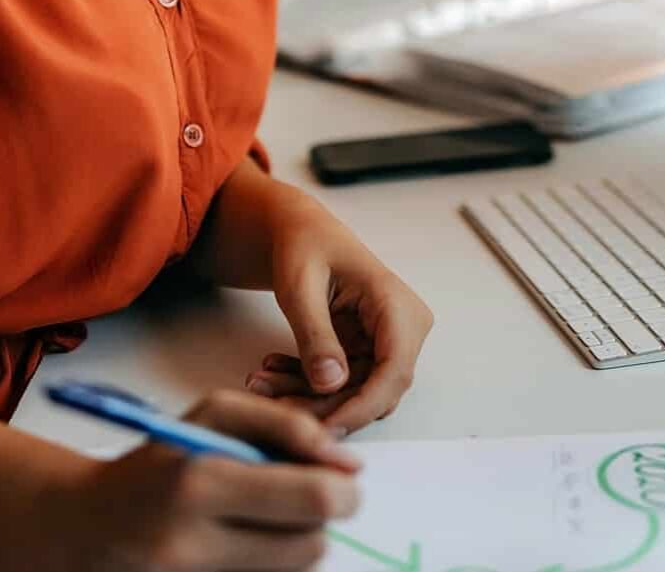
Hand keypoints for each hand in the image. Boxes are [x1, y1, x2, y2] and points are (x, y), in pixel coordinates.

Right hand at [53, 389, 359, 571]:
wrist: (84, 529)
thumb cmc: (155, 465)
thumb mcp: (211, 417)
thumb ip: (285, 425)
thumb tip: (348, 464)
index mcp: (200, 482)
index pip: (313, 499)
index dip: (344, 489)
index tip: (345, 478)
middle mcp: (193, 544)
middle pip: (312, 546)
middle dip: (321, 519)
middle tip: (307, 500)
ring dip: (295, 545)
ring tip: (263, 522)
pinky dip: (270, 567)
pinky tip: (245, 546)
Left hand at [247, 194, 433, 435]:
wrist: (301, 234)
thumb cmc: (304, 246)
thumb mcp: (300, 286)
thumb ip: (315, 334)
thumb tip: (331, 384)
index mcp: (398, 305)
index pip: (394, 370)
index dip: (362, 406)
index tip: (323, 430)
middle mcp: (403, 329)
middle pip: (374, 390)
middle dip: (324, 406)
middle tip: (273, 406)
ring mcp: (386, 344)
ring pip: (355, 394)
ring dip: (308, 397)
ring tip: (261, 382)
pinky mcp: (367, 354)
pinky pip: (341, 386)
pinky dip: (306, 385)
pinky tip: (272, 370)